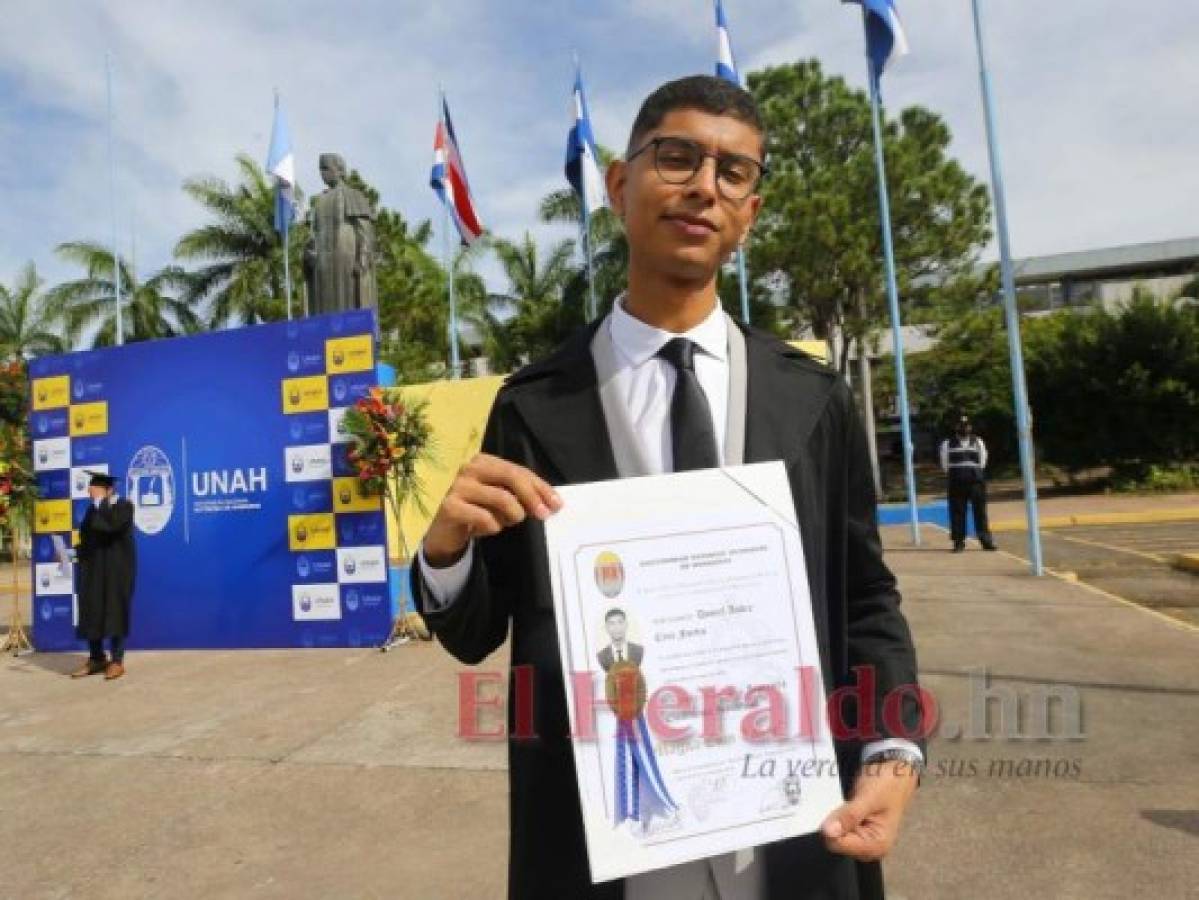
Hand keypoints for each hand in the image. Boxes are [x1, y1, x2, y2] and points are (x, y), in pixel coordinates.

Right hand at [423, 453, 562, 567]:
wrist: (440, 530)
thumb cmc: (473, 510)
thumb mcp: (496, 498)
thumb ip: (519, 495)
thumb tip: (551, 503)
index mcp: (482, 461)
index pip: (518, 470)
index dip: (540, 487)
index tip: (557, 503)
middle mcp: (469, 468)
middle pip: (511, 477)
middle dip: (533, 497)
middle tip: (545, 515)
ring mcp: (457, 486)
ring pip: (502, 499)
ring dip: (513, 516)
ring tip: (506, 522)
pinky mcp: (450, 506)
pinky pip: (486, 518)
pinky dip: (493, 528)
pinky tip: (483, 529)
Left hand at [821, 760, 918, 861]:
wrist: (895, 771)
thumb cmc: (888, 784)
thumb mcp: (869, 797)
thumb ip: (850, 816)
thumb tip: (828, 832)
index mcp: (877, 846)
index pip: (839, 845)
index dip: (831, 827)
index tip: (837, 809)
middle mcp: (868, 848)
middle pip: (834, 841)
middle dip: (833, 822)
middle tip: (845, 803)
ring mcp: (861, 840)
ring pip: (832, 833)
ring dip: (833, 817)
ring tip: (846, 802)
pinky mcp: (854, 830)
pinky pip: (835, 827)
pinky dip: (834, 815)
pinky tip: (842, 804)